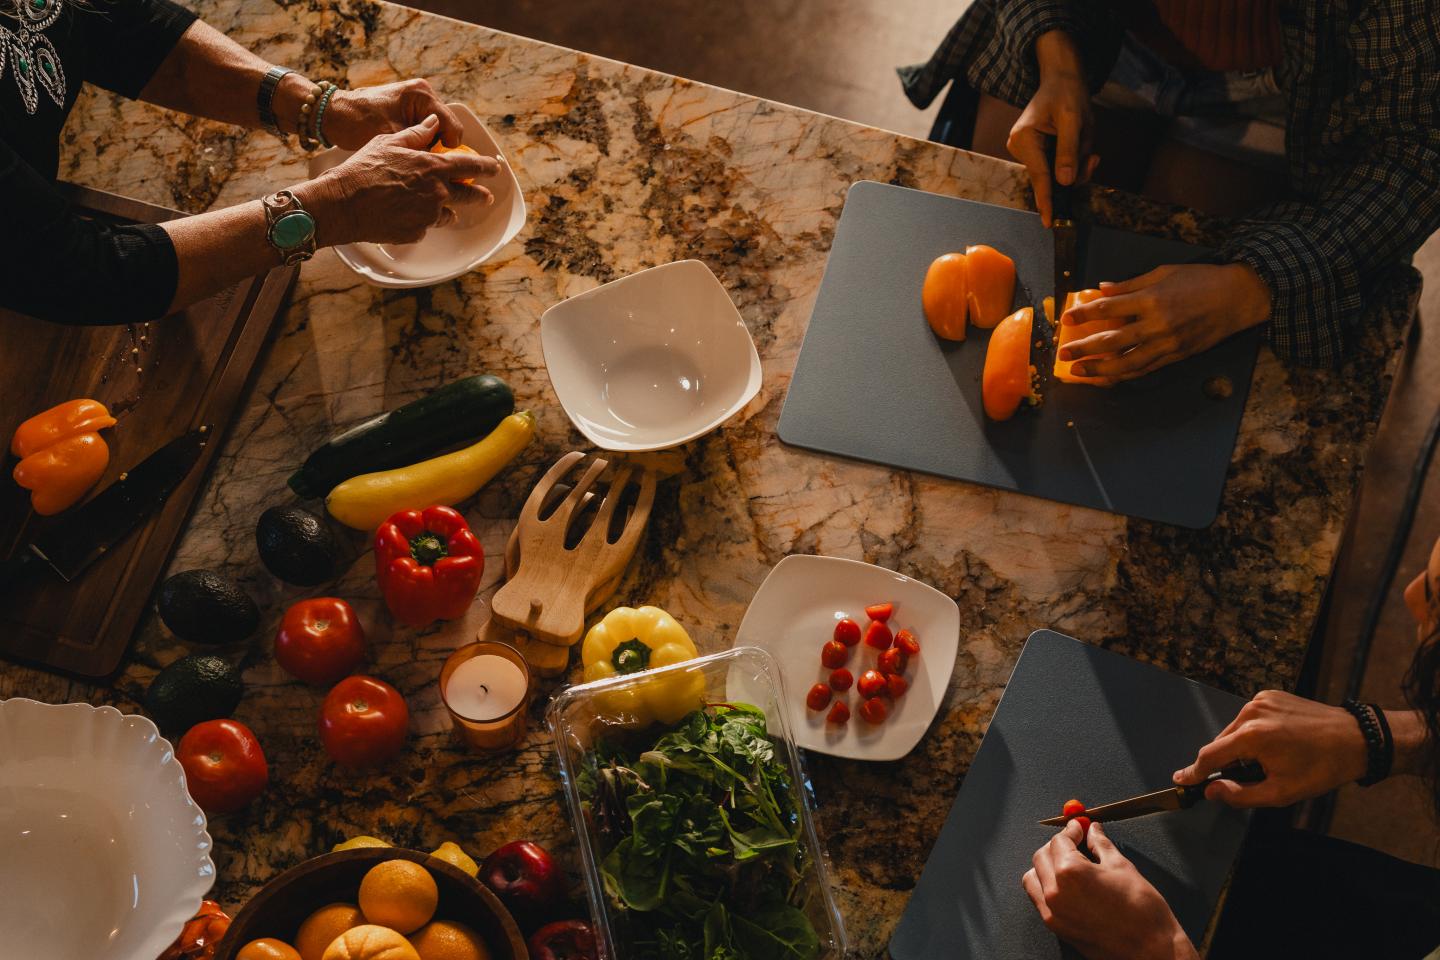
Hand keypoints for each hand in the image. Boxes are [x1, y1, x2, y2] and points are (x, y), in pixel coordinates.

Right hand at [300, 114, 499, 245]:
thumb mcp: (388, 142)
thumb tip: (433, 123)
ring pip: (446, 214)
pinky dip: (420, 221)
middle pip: (468, 195)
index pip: (470, 165)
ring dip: (445, 210)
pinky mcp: (417, 232)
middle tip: (485, 197)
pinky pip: (425, 226)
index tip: (495, 168)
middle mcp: (437, 192)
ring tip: (437, 207)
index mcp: (432, 167)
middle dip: (479, 196)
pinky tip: (405, 215)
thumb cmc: (363, 169)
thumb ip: (416, 134)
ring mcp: (428, 215)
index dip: (485, 167)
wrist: (344, 203)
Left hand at [322, 78, 464, 150]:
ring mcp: (416, 101)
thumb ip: (421, 145)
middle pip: (447, 129)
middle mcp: (423, 94)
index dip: (447, 150)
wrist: (333, 115)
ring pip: (438, 131)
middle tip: (422, 162)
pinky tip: (408, 151)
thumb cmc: (358, 122)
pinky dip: (420, 142)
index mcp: (422, 95)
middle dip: (438, 148)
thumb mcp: (392, 136)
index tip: (434, 164)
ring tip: (412, 157)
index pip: (452, 127)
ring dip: (429, 146)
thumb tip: (442, 163)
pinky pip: (425, 130)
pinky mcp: (409, 109)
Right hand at [1008, 31, 1099, 226]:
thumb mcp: (1074, 120)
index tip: (1049, 222)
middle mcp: (1020, 147)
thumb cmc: (1068, 93)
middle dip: (1073, 173)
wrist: (1062, 78)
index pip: (1040, 176)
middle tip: (1092, 157)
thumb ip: (1069, 151)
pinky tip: (1082, 148)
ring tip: (1087, 146)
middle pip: (1050, 177)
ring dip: (1076, 166)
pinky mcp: (1035, 152)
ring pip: (1056, 174)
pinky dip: (1072, 162)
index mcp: (1024, 139)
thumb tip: (1065, 182)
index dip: (1047, 200)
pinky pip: (1056, 167)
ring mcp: (1026, 151)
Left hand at [1022, 821, 1196, 959]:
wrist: (1151, 948)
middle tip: (1075, 841)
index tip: (1078, 827)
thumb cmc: (1141, 910)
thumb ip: (1100, 844)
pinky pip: (1039, 900)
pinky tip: (1065, 884)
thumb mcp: (1121, 866)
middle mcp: (1055, 892)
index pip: (1059, 841)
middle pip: (1042, 856)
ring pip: (1034, 878)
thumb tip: (1092, 831)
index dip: (1070, 830)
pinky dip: (1046, 887)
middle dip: (1057, 846)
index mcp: (1070, 873)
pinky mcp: (1056, 928)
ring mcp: (1053, 912)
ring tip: (1067, 863)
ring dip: (1046, 866)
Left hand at [1057, 263, 1271, 381]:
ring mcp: (1167, 343)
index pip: (1109, 308)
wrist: (1238, 297)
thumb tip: (1101, 289)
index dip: (1085, 314)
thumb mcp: (1163, 273)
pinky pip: (1145, 369)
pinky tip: (1108, 377)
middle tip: (1063, 354)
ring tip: (1080, 372)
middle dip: (1084, 349)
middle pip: (1112, 341)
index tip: (1066, 320)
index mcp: (1151, 299)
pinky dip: (1124, 375)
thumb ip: (1129, 285)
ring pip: (1127, 362)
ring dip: (1100, 369)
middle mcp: (1157, 324)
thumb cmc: (1200, 280)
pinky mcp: (1176, 356)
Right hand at [1173, 690, 1367, 806]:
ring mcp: (1261, 700)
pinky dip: (1252, 733)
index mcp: (1252, 736)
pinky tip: (1275, 744)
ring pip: (1234, 730)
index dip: (1193, 771)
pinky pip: (1249, 718)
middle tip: (1246, 779)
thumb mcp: (1282, 792)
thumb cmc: (1322, 767)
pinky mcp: (1271, 696)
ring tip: (1269, 761)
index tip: (1180, 780)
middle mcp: (1251, 712)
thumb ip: (1240, 794)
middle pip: (1221, 742)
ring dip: (1240, 747)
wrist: (1356, 739)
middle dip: (1226, 762)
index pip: (1210, 756)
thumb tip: (1212, 790)